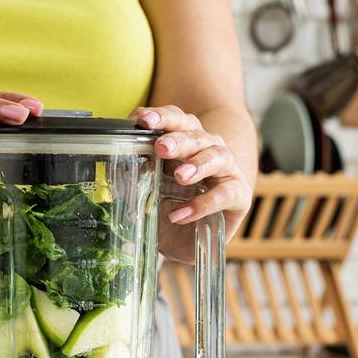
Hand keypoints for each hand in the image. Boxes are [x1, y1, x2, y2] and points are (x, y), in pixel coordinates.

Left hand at [130, 105, 250, 261]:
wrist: (188, 240)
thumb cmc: (169, 207)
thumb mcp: (148, 191)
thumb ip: (136, 175)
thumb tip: (118, 166)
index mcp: (185, 140)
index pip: (176, 119)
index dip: (161, 117)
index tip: (142, 120)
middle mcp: (208, 148)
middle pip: (196, 134)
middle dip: (178, 139)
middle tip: (161, 148)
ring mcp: (227, 170)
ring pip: (217, 156)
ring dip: (198, 164)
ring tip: (180, 176)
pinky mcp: (239, 195)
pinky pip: (225, 193)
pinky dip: (203, 203)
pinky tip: (181, 214)